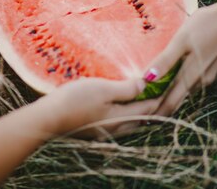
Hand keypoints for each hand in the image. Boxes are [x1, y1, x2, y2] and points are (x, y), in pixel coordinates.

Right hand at [44, 77, 158, 137]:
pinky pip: (118, 123)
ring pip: (130, 123)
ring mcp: (104, 132)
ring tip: (143, 97)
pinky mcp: (94, 131)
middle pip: (142, 118)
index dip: (161, 95)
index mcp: (122, 118)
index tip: (169, 82)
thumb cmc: (74, 100)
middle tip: (160, 90)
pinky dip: (126, 114)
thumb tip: (146, 85)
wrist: (47, 119)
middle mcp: (116, 129)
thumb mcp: (103, 89)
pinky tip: (119, 106)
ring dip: (139, 111)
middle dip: (153, 105)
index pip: (149, 108)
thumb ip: (126, 89)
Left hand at [144, 1, 216, 115]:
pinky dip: (180, 85)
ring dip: (170, 96)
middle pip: (177, 101)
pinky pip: (193, 83)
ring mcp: (209, 77)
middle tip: (142, 109)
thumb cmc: (207, 25)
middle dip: (160, 107)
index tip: (140, 116)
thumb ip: (165, 61)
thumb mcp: (181, 40)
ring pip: (185, 92)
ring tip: (153, 95)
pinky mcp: (213, 70)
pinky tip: (173, 78)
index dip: (154, 112)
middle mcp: (201, 82)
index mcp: (190, 77)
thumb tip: (146, 79)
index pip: (169, 105)